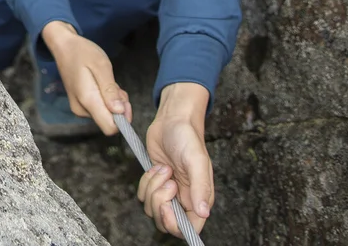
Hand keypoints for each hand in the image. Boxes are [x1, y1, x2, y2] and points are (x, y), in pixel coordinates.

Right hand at [39, 21, 128, 132]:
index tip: (124, 102)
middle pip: (109, 121)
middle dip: (119, 107)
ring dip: (114, 102)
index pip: (109, 127)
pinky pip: (100, 109)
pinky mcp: (80, 105)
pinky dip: (107, 100)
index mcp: (87, 100)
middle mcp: (81, 110)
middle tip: (116, 85)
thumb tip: (119, 112)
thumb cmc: (83, 53)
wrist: (63, 47)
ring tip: (109, 82)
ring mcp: (80, 108)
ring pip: (106, 115)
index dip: (122, 119)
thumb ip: (110, 90)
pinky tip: (104, 85)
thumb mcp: (101, 66)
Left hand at [138, 83, 212, 238]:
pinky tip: (155, 167)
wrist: (172, 120)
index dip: (176, 225)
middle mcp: (184, 199)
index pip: (189, 228)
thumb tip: (204, 213)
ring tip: (163, 169)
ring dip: (152, 188)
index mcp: (198, 199)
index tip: (168, 206)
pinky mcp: (154, 183)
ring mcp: (168, 192)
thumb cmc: (188, 137)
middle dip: (160, 203)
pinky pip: (143, 195)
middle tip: (167, 181)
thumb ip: (201, 187)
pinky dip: (145, 182)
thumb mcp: (196, 160)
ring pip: (152, 209)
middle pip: (166, 223)